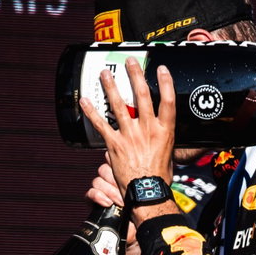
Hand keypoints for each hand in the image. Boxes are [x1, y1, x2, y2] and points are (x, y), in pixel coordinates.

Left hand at [78, 59, 180, 223]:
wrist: (147, 193)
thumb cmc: (160, 177)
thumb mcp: (171, 155)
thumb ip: (165, 140)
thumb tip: (165, 135)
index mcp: (164, 131)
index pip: (167, 101)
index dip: (165, 82)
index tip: (161, 68)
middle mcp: (147, 129)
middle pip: (141, 95)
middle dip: (135, 75)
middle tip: (130, 61)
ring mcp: (130, 135)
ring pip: (119, 105)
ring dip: (111, 86)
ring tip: (105, 73)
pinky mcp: (114, 144)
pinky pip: (101, 124)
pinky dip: (91, 112)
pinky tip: (84, 101)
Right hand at [88, 163, 141, 254]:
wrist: (138, 241)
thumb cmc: (147, 219)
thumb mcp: (149, 196)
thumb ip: (144, 181)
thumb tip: (147, 164)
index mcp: (126, 178)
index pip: (115, 160)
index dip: (118, 162)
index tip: (126, 170)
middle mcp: (114, 184)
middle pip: (105, 168)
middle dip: (114, 177)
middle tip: (125, 189)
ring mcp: (104, 195)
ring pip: (97, 180)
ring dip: (108, 189)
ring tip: (120, 201)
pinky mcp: (96, 207)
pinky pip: (89, 194)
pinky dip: (97, 196)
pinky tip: (107, 204)